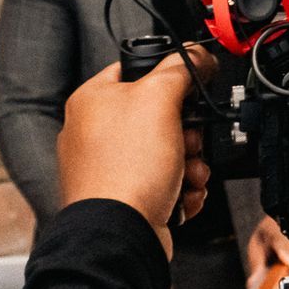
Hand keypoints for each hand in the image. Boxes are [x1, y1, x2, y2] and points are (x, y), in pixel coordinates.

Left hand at [57, 47, 216, 256]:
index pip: (136, 70)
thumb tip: (196, 54)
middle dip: (187, 132)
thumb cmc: (124, 170)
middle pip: (158, 116)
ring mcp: (107, 168)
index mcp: (92, 100)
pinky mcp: (123, 197)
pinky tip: (182, 194)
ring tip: (188, 173)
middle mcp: (93, 133)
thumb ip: (179, 69)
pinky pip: (162, 182)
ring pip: (166, 151)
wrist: (120, 234)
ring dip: (190, 162)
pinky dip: (180, 188)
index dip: (169, 77)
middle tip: (188, 140)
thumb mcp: (160, 99)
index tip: (190, 88)